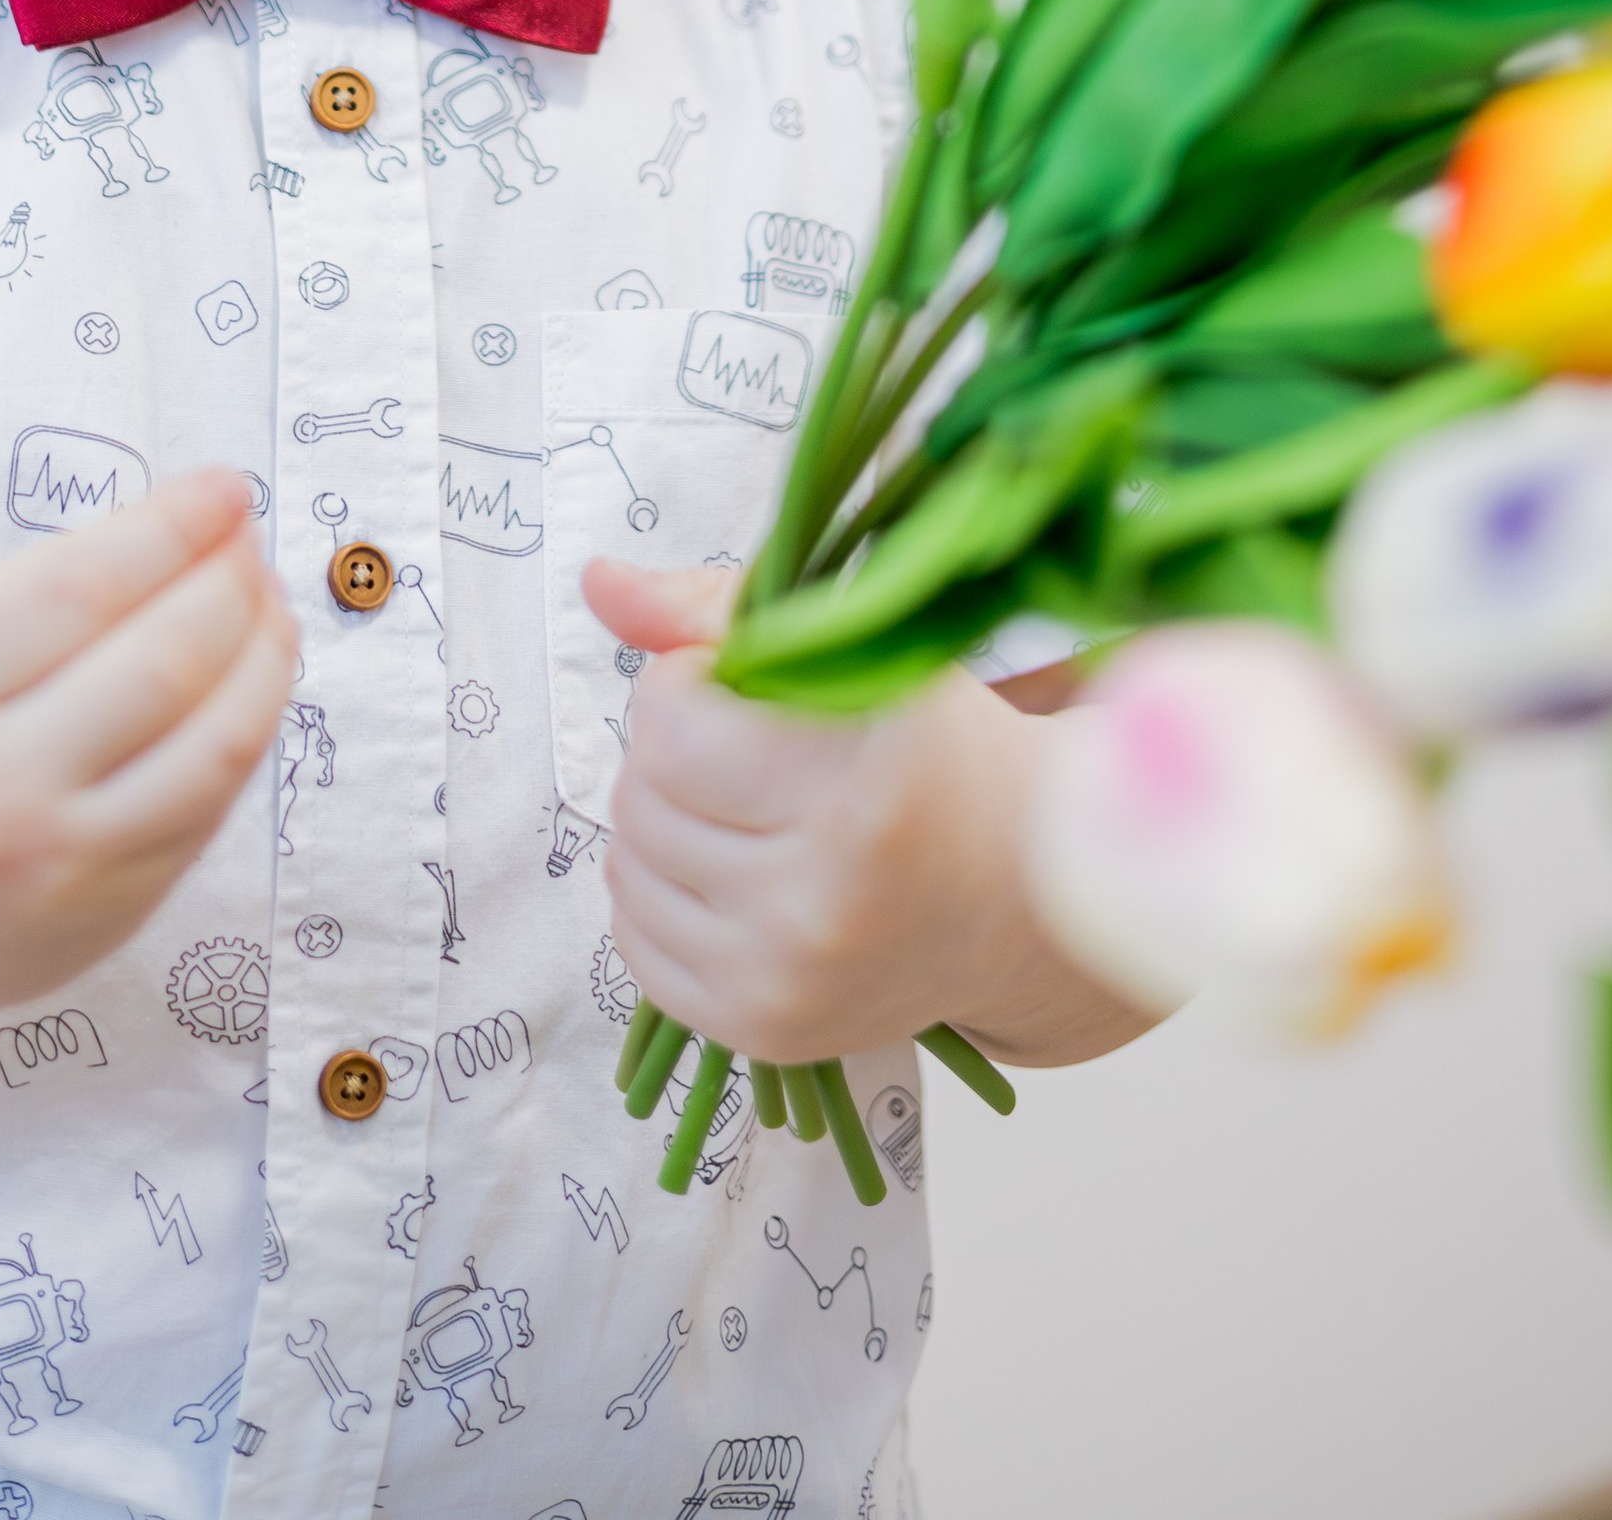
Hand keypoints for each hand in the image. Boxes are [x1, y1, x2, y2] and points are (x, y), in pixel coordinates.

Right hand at [0, 468, 296, 1054]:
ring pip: (213, 744)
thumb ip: (34, 599)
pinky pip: (210, 807)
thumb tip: (184, 528)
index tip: (225, 486)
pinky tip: (251, 681)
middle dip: (230, 584)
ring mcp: (54, 867)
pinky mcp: (107, 914)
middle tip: (249, 541)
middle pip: (162, 663)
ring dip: (264, 657)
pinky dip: (247, 729)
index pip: (81, 589)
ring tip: (268, 604)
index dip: (172, 527)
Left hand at [584, 556, 1154, 1071]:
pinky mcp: (763, 1031)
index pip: (670, 728)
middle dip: (671, 755)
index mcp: (857, 785)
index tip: (733, 686)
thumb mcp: (852, 654)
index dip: (684, 686)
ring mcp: (789, 977)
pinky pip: (635, 945)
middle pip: (642, 798)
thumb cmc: (932, 755)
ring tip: (742, 813)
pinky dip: (662, 897)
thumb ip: (712, 609)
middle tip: (747, 754)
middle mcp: (822, 896)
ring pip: (627, 871)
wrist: (1013, 898)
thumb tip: (597, 581)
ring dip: (662, 826)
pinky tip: (731, 874)